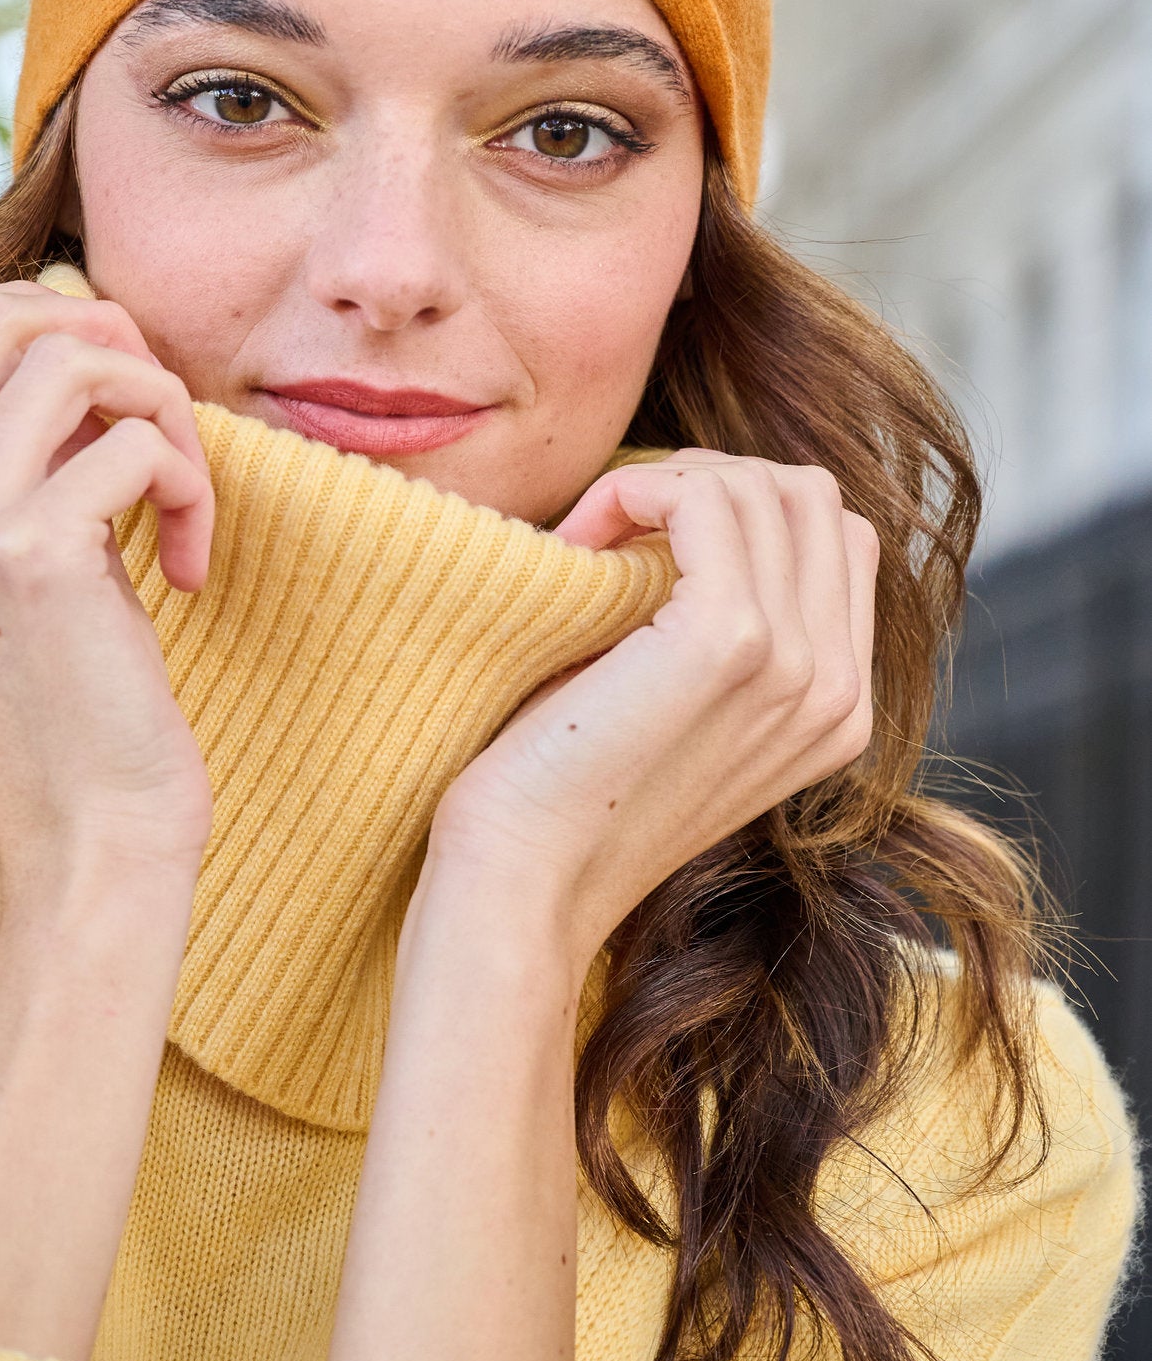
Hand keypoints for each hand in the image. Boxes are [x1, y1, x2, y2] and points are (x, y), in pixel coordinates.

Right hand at [0, 282, 215, 886]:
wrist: (88, 838)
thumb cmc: (68, 711)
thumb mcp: (5, 573)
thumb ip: (8, 463)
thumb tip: (71, 319)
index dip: (23, 313)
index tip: (99, 381)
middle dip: (96, 333)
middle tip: (153, 410)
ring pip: (69, 358)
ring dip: (157, 403)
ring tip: (179, 491)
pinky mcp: (33, 552)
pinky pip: (134, 439)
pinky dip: (188, 483)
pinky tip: (189, 566)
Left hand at [429, 452, 877, 945]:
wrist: (522, 881)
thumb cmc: (566, 792)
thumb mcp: (675, 707)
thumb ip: (726, 632)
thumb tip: (700, 511)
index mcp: (839, 709)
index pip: (838, 536)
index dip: (739, 507)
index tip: (646, 538)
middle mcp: (836, 691)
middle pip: (811, 498)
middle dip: (706, 479)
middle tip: (615, 523)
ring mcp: (794, 666)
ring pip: (763, 487)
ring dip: (661, 485)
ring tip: (588, 537)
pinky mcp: (728, 643)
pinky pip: (706, 499)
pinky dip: (634, 491)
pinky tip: (579, 538)